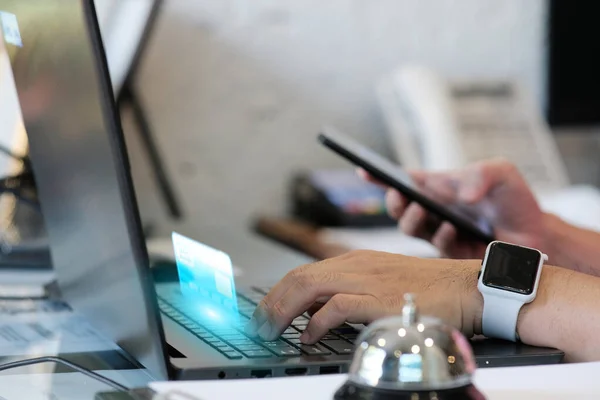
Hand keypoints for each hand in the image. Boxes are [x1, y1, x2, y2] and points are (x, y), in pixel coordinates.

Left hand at [245, 250, 482, 342]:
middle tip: (258, 325)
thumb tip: (315, 314)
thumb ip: (347, 295)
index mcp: (354, 260)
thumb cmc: (427, 288)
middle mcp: (355, 265)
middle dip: (272, 302)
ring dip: (284, 310)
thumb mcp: (379, 285)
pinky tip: (309, 336)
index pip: (304, 272)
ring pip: (310, 287)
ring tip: (270, 330)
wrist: (465, 286)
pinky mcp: (381, 298)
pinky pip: (339, 307)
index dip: (278, 293)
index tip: (264, 312)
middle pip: (299, 277)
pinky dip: (317, 322)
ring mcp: (367, 279)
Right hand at [359, 158, 545, 258]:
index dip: (380, 177)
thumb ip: (482, 174)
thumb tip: (460, 195)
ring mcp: (440, 232)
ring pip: (409, 228)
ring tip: (423, 209)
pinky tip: (452, 227)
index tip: (364, 171)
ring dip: (412, 218)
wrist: (537, 235)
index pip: (403, 181)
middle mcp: (434, 210)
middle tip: (400, 196)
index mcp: (438, 188)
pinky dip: (440, 234)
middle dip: (393, 201)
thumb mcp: (502, 173)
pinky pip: (435, 245)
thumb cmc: (514, 200)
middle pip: (398, 208)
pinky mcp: (451, 253)